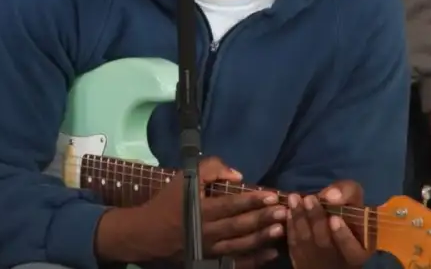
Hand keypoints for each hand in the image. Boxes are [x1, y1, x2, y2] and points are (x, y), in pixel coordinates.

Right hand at [139, 156, 284, 264]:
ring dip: (262, 238)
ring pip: (240, 246)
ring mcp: (209, 249)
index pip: (231, 205)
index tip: (272, 196)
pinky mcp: (209, 261)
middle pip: (240, 226)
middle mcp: (207, 232)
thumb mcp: (184, 179)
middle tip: (283, 212)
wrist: (147, 233)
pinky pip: (235, 262)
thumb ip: (210, 169)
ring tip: (281, 230)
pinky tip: (270, 254)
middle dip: (263, 219)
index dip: (253, 200)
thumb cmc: (168, 202)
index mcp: (201, 210)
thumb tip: (238, 176)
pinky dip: (254, 260)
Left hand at [287, 181, 370, 268]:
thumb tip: (330, 195)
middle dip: (316, 219)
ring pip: (307, 243)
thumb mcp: (353, 201)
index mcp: (359, 250)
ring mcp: (319, 262)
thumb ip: (347, 194)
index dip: (343, 236)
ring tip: (294, 198)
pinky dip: (291, 226)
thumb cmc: (346, 213)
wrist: (330, 231)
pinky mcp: (302, 260)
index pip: (353, 251)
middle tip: (309, 198)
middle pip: (325, 243)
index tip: (335, 218)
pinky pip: (294, 244)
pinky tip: (288, 211)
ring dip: (300, 219)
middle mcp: (339, 261)